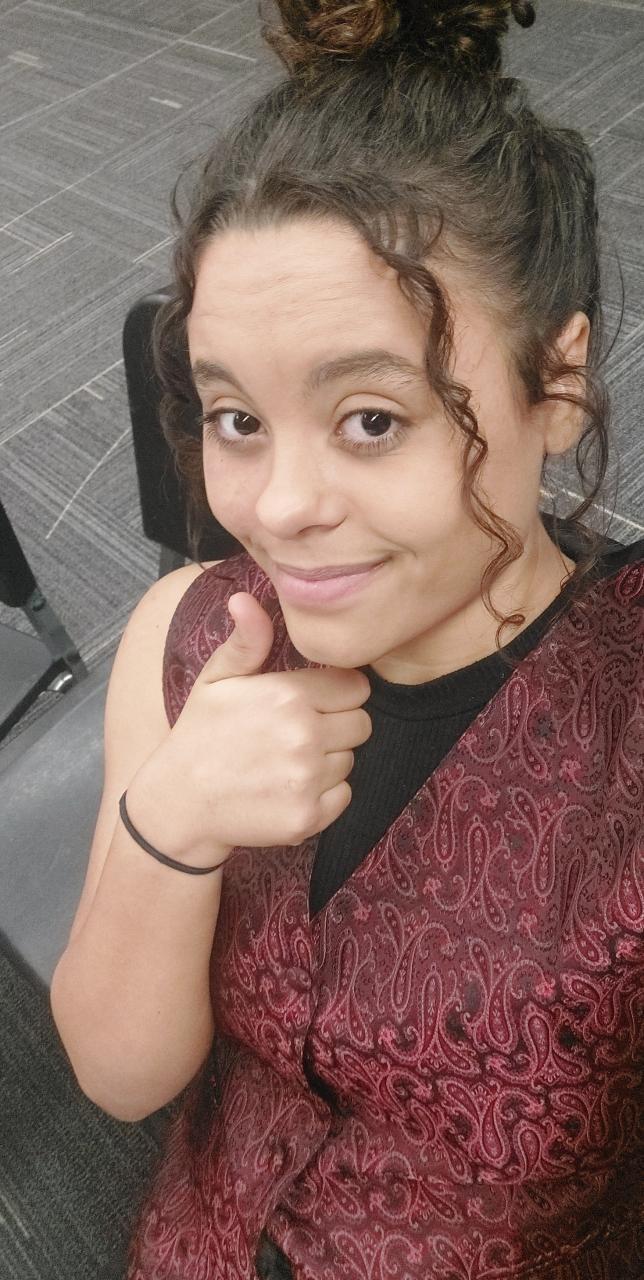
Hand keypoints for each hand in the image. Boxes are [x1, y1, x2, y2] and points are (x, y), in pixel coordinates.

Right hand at [128, 591, 371, 864]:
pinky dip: (324, 795)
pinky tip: (289, 788)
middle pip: (361, 725)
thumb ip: (247, 641)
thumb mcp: (216, 680)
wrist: (179, 804)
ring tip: (286, 762)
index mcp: (289, 696)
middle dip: (337, 727)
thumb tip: (245, 598)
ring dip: (328, 761)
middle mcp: (304, 736)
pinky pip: (343, 796)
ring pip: (351, 760)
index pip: (356, 688)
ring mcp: (307, 779)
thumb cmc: (200, 735)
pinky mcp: (308, 817)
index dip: (336, 694)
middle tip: (296, 735)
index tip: (310, 704)